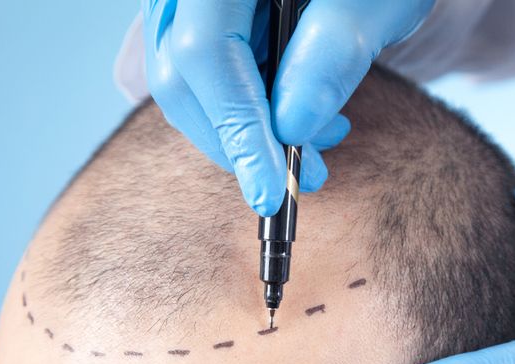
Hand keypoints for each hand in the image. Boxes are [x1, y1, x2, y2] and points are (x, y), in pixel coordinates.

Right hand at [141, 0, 434, 215]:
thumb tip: (289, 127)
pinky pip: (199, 76)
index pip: (204, 53)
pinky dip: (242, 110)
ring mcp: (183, 2)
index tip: (271, 193)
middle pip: (180, 75)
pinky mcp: (198, 19)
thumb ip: (334, 51)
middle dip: (241, 142)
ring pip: (185, 84)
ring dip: (244, 132)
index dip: (236, 130)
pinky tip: (294, 117)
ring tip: (318, 141)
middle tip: (308, 176)